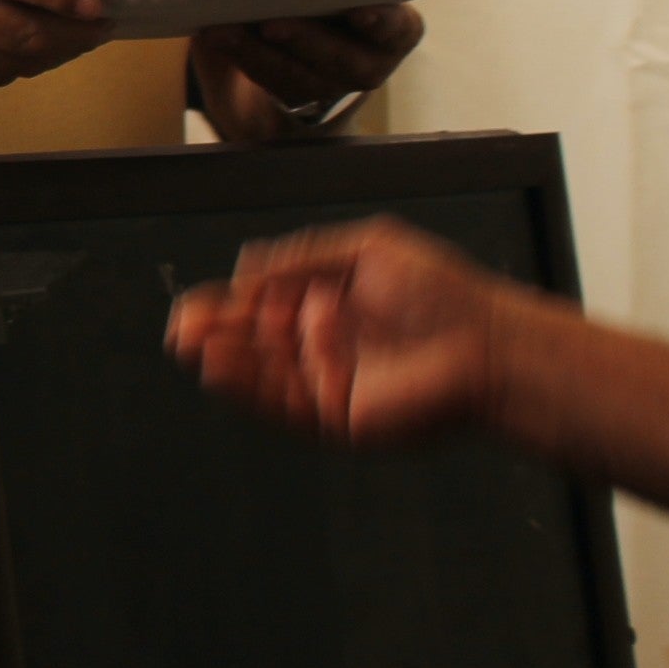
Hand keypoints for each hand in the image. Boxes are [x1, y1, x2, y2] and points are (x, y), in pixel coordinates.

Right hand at [167, 217, 519, 445]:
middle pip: (252, 344)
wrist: (487, 345)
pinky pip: (280, 404)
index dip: (226, 306)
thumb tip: (247, 271)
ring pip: (260, 374)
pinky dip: (246, 388)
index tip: (195, 306)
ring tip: (188, 344)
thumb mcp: (366, 249)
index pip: (262, 307)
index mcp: (327, 304)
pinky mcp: (336, 417)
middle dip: (214, 335)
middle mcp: (322, 345)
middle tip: (181, 328)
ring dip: (222, 361)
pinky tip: (218, 369)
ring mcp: (328, 383)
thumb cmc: (442, 292)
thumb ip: (302, 258)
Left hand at [192, 4, 423, 138]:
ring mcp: (331, 84)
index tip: (359, 13)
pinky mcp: (293, 95)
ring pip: (297, 74)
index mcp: (394, 26)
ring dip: (256, 51)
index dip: (381, 21)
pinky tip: (214, 35)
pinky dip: (240, 55)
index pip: (397, 27)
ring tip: (223, 29)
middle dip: (303, 39)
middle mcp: (369, 61)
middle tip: (270, 24)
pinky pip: (267, 78)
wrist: (300, 33)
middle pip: (339, 57)